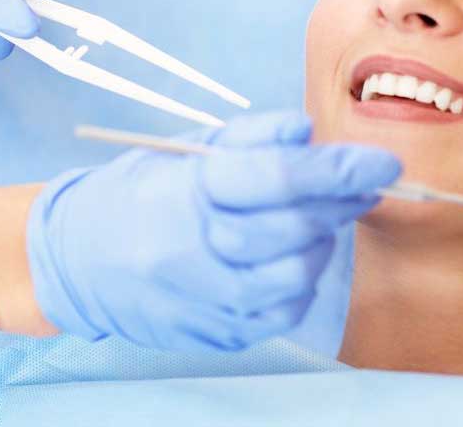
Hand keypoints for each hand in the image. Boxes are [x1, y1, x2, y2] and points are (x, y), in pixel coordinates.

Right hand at [26, 111, 399, 350]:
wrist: (77, 260)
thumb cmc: (142, 193)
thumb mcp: (188, 147)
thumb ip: (252, 136)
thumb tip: (308, 130)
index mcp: (189, 190)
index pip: (279, 178)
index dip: (339, 169)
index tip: (385, 162)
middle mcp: (194, 248)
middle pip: (296, 228)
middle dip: (340, 203)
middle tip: (361, 183)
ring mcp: (204, 298)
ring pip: (297, 275)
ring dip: (320, 243)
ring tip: (311, 219)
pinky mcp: (215, 332)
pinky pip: (283, 312)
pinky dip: (299, 282)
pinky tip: (285, 257)